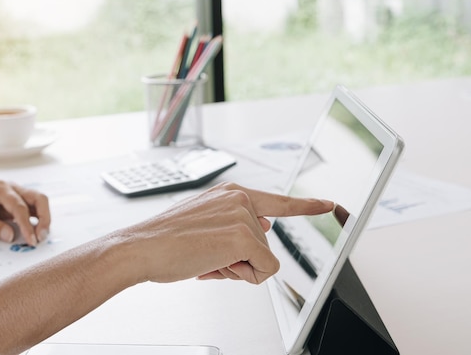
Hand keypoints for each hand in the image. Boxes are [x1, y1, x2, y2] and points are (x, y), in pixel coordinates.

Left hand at [0, 180, 50, 245]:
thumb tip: (11, 236)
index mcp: (0, 188)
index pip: (20, 207)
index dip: (27, 225)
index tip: (31, 240)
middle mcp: (11, 188)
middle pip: (38, 198)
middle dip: (44, 218)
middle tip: (42, 236)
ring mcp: (14, 193)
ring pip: (38, 201)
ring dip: (43, 218)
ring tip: (40, 235)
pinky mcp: (14, 201)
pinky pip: (31, 208)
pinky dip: (36, 218)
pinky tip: (34, 230)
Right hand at [118, 182, 333, 284]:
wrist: (141, 248)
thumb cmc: (165, 241)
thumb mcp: (204, 224)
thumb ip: (236, 224)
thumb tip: (264, 226)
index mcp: (229, 194)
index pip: (276, 201)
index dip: (306, 206)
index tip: (329, 204)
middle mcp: (239, 199)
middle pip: (264, 244)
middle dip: (241, 260)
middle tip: (209, 258)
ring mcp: (242, 216)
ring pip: (263, 259)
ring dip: (237, 269)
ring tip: (206, 260)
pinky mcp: (244, 235)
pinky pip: (263, 270)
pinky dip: (243, 276)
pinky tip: (215, 265)